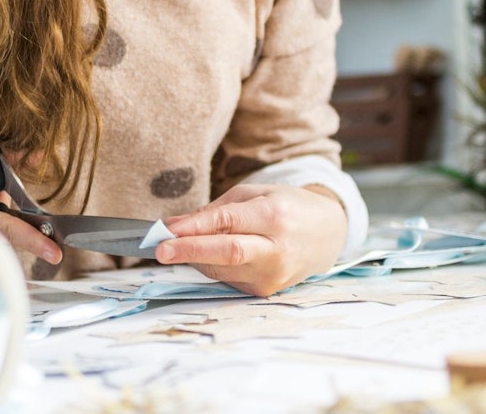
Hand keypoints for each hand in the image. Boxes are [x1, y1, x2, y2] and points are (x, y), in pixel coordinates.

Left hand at [157, 183, 346, 296]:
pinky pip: (228, 278)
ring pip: (222, 269)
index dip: (195, 227)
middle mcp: (277, 249)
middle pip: (228, 253)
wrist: (326, 235)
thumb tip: (174, 226)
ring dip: (195, 258)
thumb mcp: (255, 195)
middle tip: (159, 250)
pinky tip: (209, 255)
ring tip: (181, 245)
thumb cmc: (287, 207)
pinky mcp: (266, 291)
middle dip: (190, 251)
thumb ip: (214, 210)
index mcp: (275, 216)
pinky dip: (211, 266)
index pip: (229, 223)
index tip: (166, 230)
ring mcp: (273, 275)